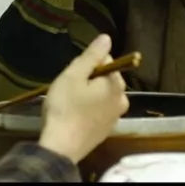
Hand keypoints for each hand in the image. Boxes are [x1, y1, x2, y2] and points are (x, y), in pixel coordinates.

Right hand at [39, 34, 129, 163]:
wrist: (61, 147)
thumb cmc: (65, 107)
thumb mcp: (73, 75)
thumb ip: (91, 56)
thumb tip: (107, 38)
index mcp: (116, 83)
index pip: (106, 60)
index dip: (86, 65)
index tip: (72, 76)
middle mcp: (122, 99)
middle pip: (105, 78)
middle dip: (88, 80)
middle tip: (69, 90)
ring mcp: (116, 117)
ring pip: (102, 96)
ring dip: (88, 95)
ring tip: (70, 104)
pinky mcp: (106, 130)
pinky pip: (99, 111)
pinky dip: (89, 110)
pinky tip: (75, 116)